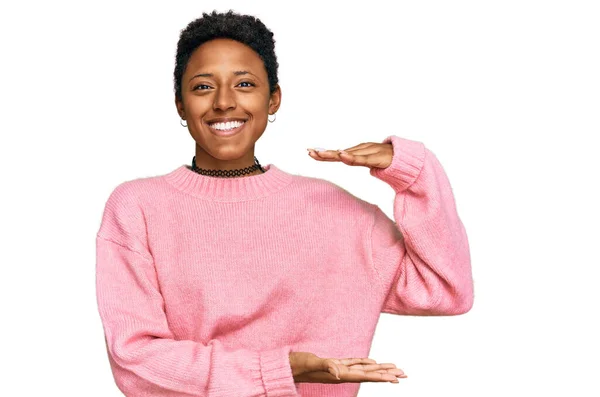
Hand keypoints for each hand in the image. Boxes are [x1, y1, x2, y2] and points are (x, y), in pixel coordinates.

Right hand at [289, 352, 405, 383]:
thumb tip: (338, 373)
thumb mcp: (312, 363)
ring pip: (364, 368)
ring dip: (380, 368)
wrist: (288, 366)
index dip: (380, 377)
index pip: (365, 376)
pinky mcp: (335, 363)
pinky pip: (354, 363)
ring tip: (394, 369)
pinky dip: (365, 362)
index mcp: (340, 374)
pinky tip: (372, 362)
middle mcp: (343, 373)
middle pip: (370, 374)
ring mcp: (339, 368)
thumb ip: (326, 366)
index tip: (395, 379)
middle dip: (387, 374)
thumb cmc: (299, 365)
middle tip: (404, 375)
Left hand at [307, 142, 392, 168]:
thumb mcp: (367, 161)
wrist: (403, 156)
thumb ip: (355, 159)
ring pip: (347, 155)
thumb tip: (343, 158)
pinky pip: (362, 159)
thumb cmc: (384, 158)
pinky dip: (351, 157)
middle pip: (338, 153)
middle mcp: (359, 151)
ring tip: (320, 154)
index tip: (309, 152)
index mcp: (355, 153)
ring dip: (333, 154)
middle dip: (323, 153)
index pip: (336, 154)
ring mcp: (367, 153)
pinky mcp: (375, 157)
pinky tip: (342, 155)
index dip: (323, 154)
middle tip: (309, 152)